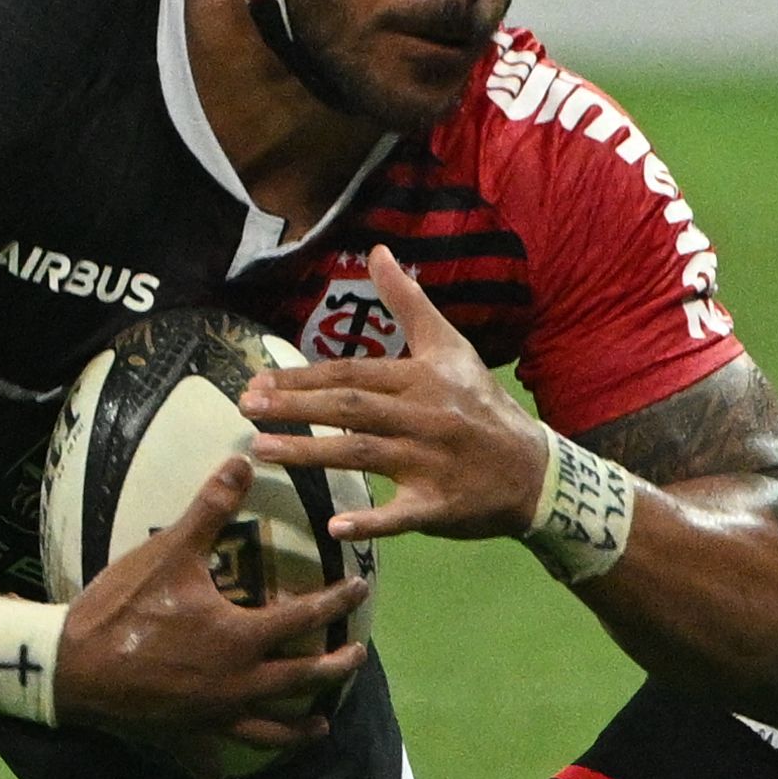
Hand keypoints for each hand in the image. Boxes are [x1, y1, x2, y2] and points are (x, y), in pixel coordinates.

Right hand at [52, 450, 373, 778]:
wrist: (67, 666)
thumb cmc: (121, 606)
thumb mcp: (169, 551)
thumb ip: (210, 508)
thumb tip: (242, 459)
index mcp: (242, 639)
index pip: (307, 618)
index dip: (337, 600)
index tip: (360, 588)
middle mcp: (238, 685)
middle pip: (303, 680)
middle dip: (336, 667)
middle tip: (357, 656)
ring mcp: (212, 718)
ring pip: (271, 731)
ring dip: (300, 730)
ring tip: (319, 727)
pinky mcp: (182, 738)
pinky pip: (209, 758)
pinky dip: (219, 765)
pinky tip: (224, 771)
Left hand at [239, 247, 559, 546]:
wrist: (532, 466)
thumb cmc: (479, 403)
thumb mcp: (449, 345)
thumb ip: (408, 301)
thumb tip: (377, 251)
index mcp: (421, 378)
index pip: (352, 374)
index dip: (303, 376)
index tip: (259, 380)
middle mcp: (424, 416)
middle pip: (350, 409)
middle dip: (295, 408)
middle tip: (246, 408)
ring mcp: (431, 463)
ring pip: (363, 454)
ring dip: (310, 453)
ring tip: (262, 450)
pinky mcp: (439, 505)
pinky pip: (401, 515)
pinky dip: (371, 522)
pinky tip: (335, 528)